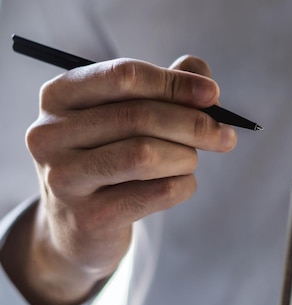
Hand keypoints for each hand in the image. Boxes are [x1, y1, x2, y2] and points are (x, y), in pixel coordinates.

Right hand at [0, 55, 235, 304]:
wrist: (77, 225)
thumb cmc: (109, 157)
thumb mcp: (126, 115)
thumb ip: (165, 87)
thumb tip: (203, 76)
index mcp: (60, 96)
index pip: (124, 77)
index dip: (175, 84)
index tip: (213, 94)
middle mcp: (50, 134)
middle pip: (140, 117)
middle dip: (194, 125)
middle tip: (226, 136)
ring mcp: (64, 178)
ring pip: (146, 155)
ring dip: (186, 157)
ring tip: (191, 161)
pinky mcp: (89, 217)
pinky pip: (158, 193)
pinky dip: (183, 185)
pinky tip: (181, 184)